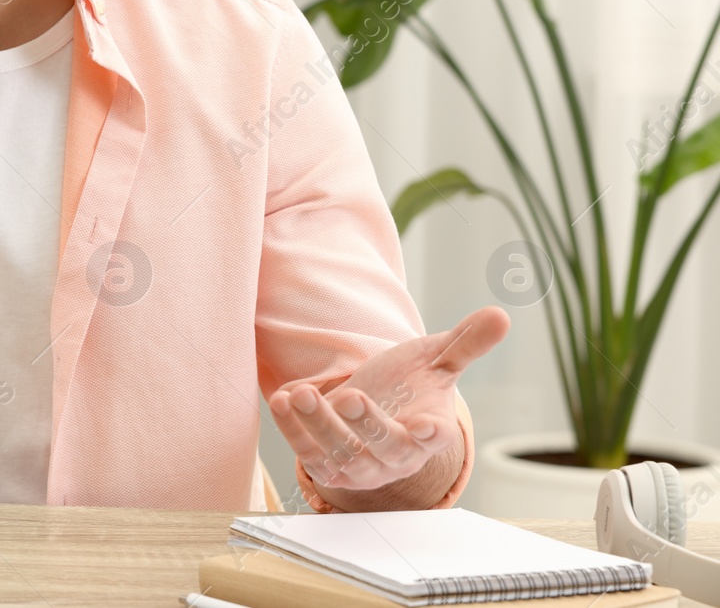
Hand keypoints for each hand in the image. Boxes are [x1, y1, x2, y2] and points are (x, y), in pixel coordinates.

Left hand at [269, 305, 509, 492]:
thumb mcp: (437, 360)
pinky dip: (292, 431)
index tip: (428, 427)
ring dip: (317, 426)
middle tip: (350, 396)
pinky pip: (309, 454)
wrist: (377, 413)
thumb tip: (501, 315)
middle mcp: (397, 455)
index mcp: (429, 431)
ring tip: (298, 395)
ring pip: (341, 454)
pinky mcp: (329, 466)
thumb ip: (466, 342)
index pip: (437, 438)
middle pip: (385, 447)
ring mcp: (362, 465)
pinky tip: (281, 399)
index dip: (433, 435)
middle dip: (366, 425)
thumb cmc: (411, 386)